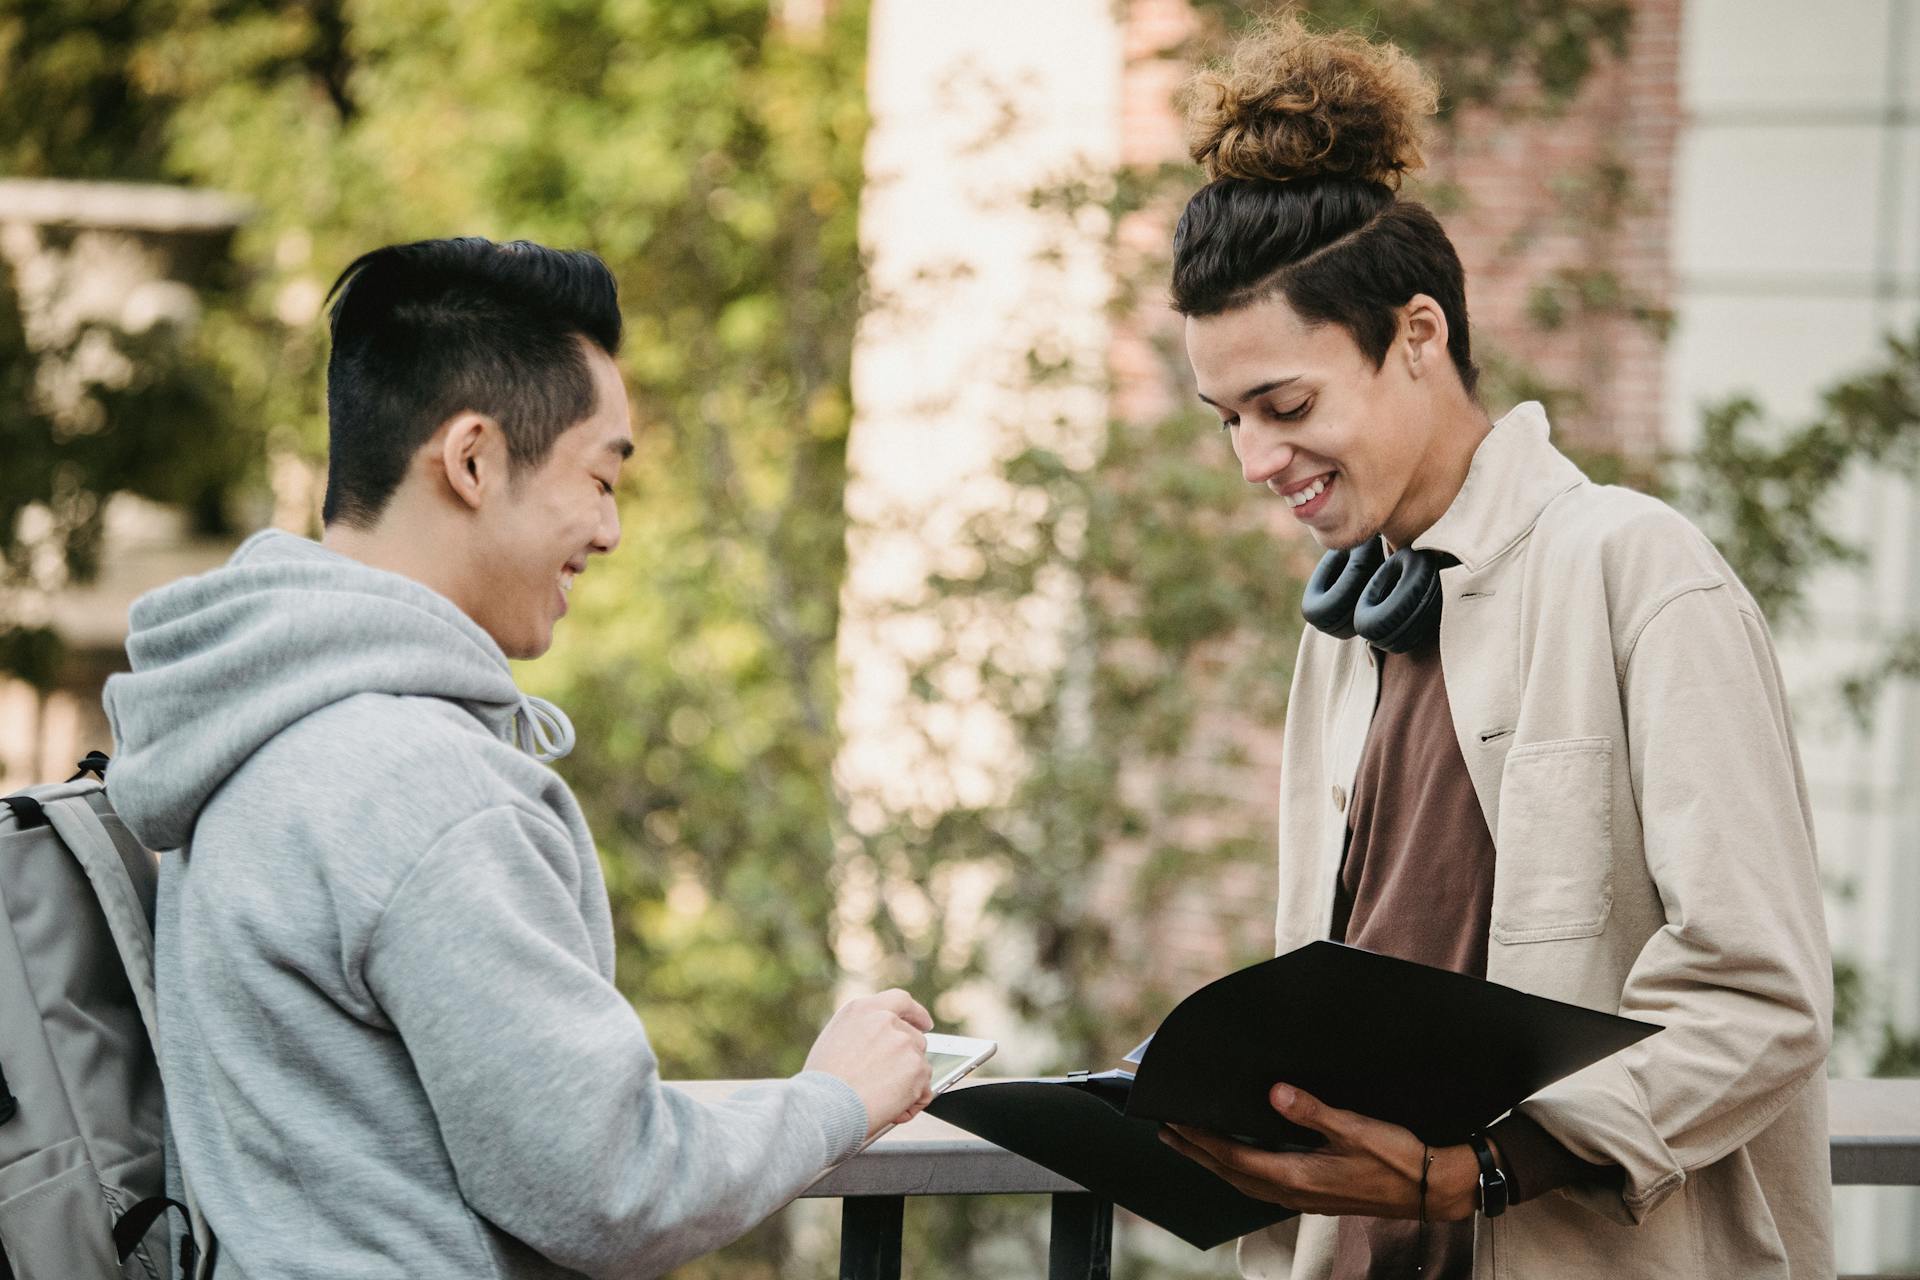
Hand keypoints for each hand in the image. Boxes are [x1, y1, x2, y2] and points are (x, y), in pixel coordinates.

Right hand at [803, 988, 934, 1139]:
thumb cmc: (821, 1084)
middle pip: (914, 1036)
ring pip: (920, 1064)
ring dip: (908, 1082)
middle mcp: (885, 1020)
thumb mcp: (833, 1041)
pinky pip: (925, 1088)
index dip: (916, 1014)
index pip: (900, 1001)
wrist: (823, 1107)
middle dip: (908, 1060)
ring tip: (881, 1099)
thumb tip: (878, 1046)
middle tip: (891, 1082)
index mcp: (862, 1010)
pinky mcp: (916, 1066)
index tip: (924, 1023)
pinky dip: (913, 1103)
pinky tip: (892, 1111)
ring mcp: (903, 1042)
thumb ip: (861, 1034)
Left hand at [1159, 1083, 1479, 1220]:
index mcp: (1297, 1176)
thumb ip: (1312, 1112)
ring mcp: (1302, 1198)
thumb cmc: (1397, 1158)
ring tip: (1191, 1144)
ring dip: (1214, 1162)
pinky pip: (1262, 1185)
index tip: (1174, 1121)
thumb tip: (1275, 1093)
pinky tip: (1238, 1159)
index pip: (1234, 1156)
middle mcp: (1293, 1192)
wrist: (1431, 1188)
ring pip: (1244, 1181)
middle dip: (1196, 1152)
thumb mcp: (1355, 1128)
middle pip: (1230, 1172)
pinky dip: (1239, 1170)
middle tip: (1166, 1132)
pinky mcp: (1313, 1196)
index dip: (1200, 1139)